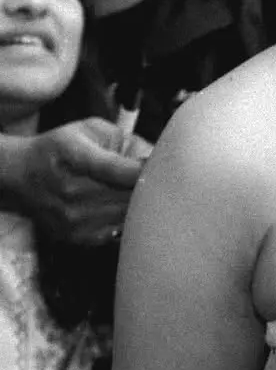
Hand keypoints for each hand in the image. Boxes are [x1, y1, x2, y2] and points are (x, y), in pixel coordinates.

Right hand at [0, 118, 149, 244]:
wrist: (22, 176)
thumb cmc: (62, 148)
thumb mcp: (91, 130)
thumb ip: (126, 142)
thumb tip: (160, 159)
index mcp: (73, 155)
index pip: (117, 169)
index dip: (145, 170)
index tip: (159, 167)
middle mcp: (70, 190)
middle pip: (128, 196)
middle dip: (149, 188)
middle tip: (158, 179)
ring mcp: (73, 219)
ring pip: (128, 217)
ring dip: (141, 207)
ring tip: (141, 193)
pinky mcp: (78, 238)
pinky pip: (120, 232)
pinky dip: (129, 222)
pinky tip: (126, 209)